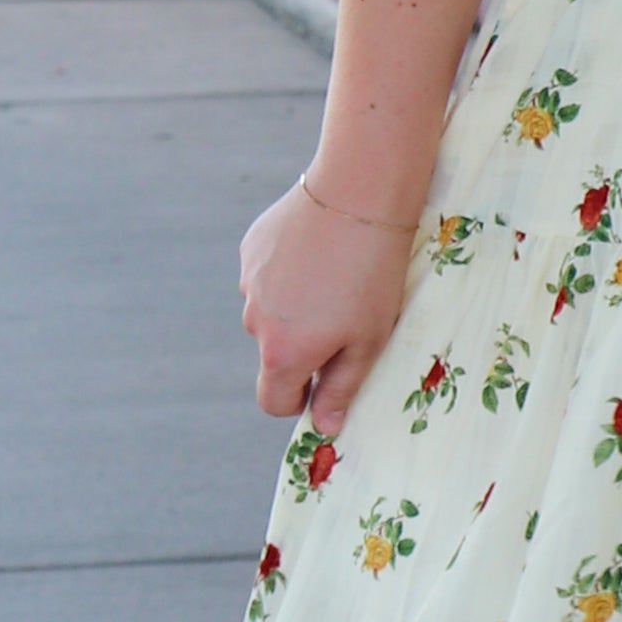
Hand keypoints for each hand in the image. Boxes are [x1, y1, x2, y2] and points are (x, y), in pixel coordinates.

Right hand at [237, 178, 415, 430]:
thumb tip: (324, 426)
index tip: (322, 383)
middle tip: (345, 316)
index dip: (298, 400)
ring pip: (270, 311)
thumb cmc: (372, 275)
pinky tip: (319, 251)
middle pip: (273, 352)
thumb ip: (341, 388)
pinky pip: (267, 275)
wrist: (357, 195)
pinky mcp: (251, 248)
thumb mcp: (368, 340)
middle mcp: (254, 321)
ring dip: (295, 307)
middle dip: (302, 346)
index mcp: (282, 353)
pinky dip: (288, 272)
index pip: (272, 401)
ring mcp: (249, 282)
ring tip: (336, 277)